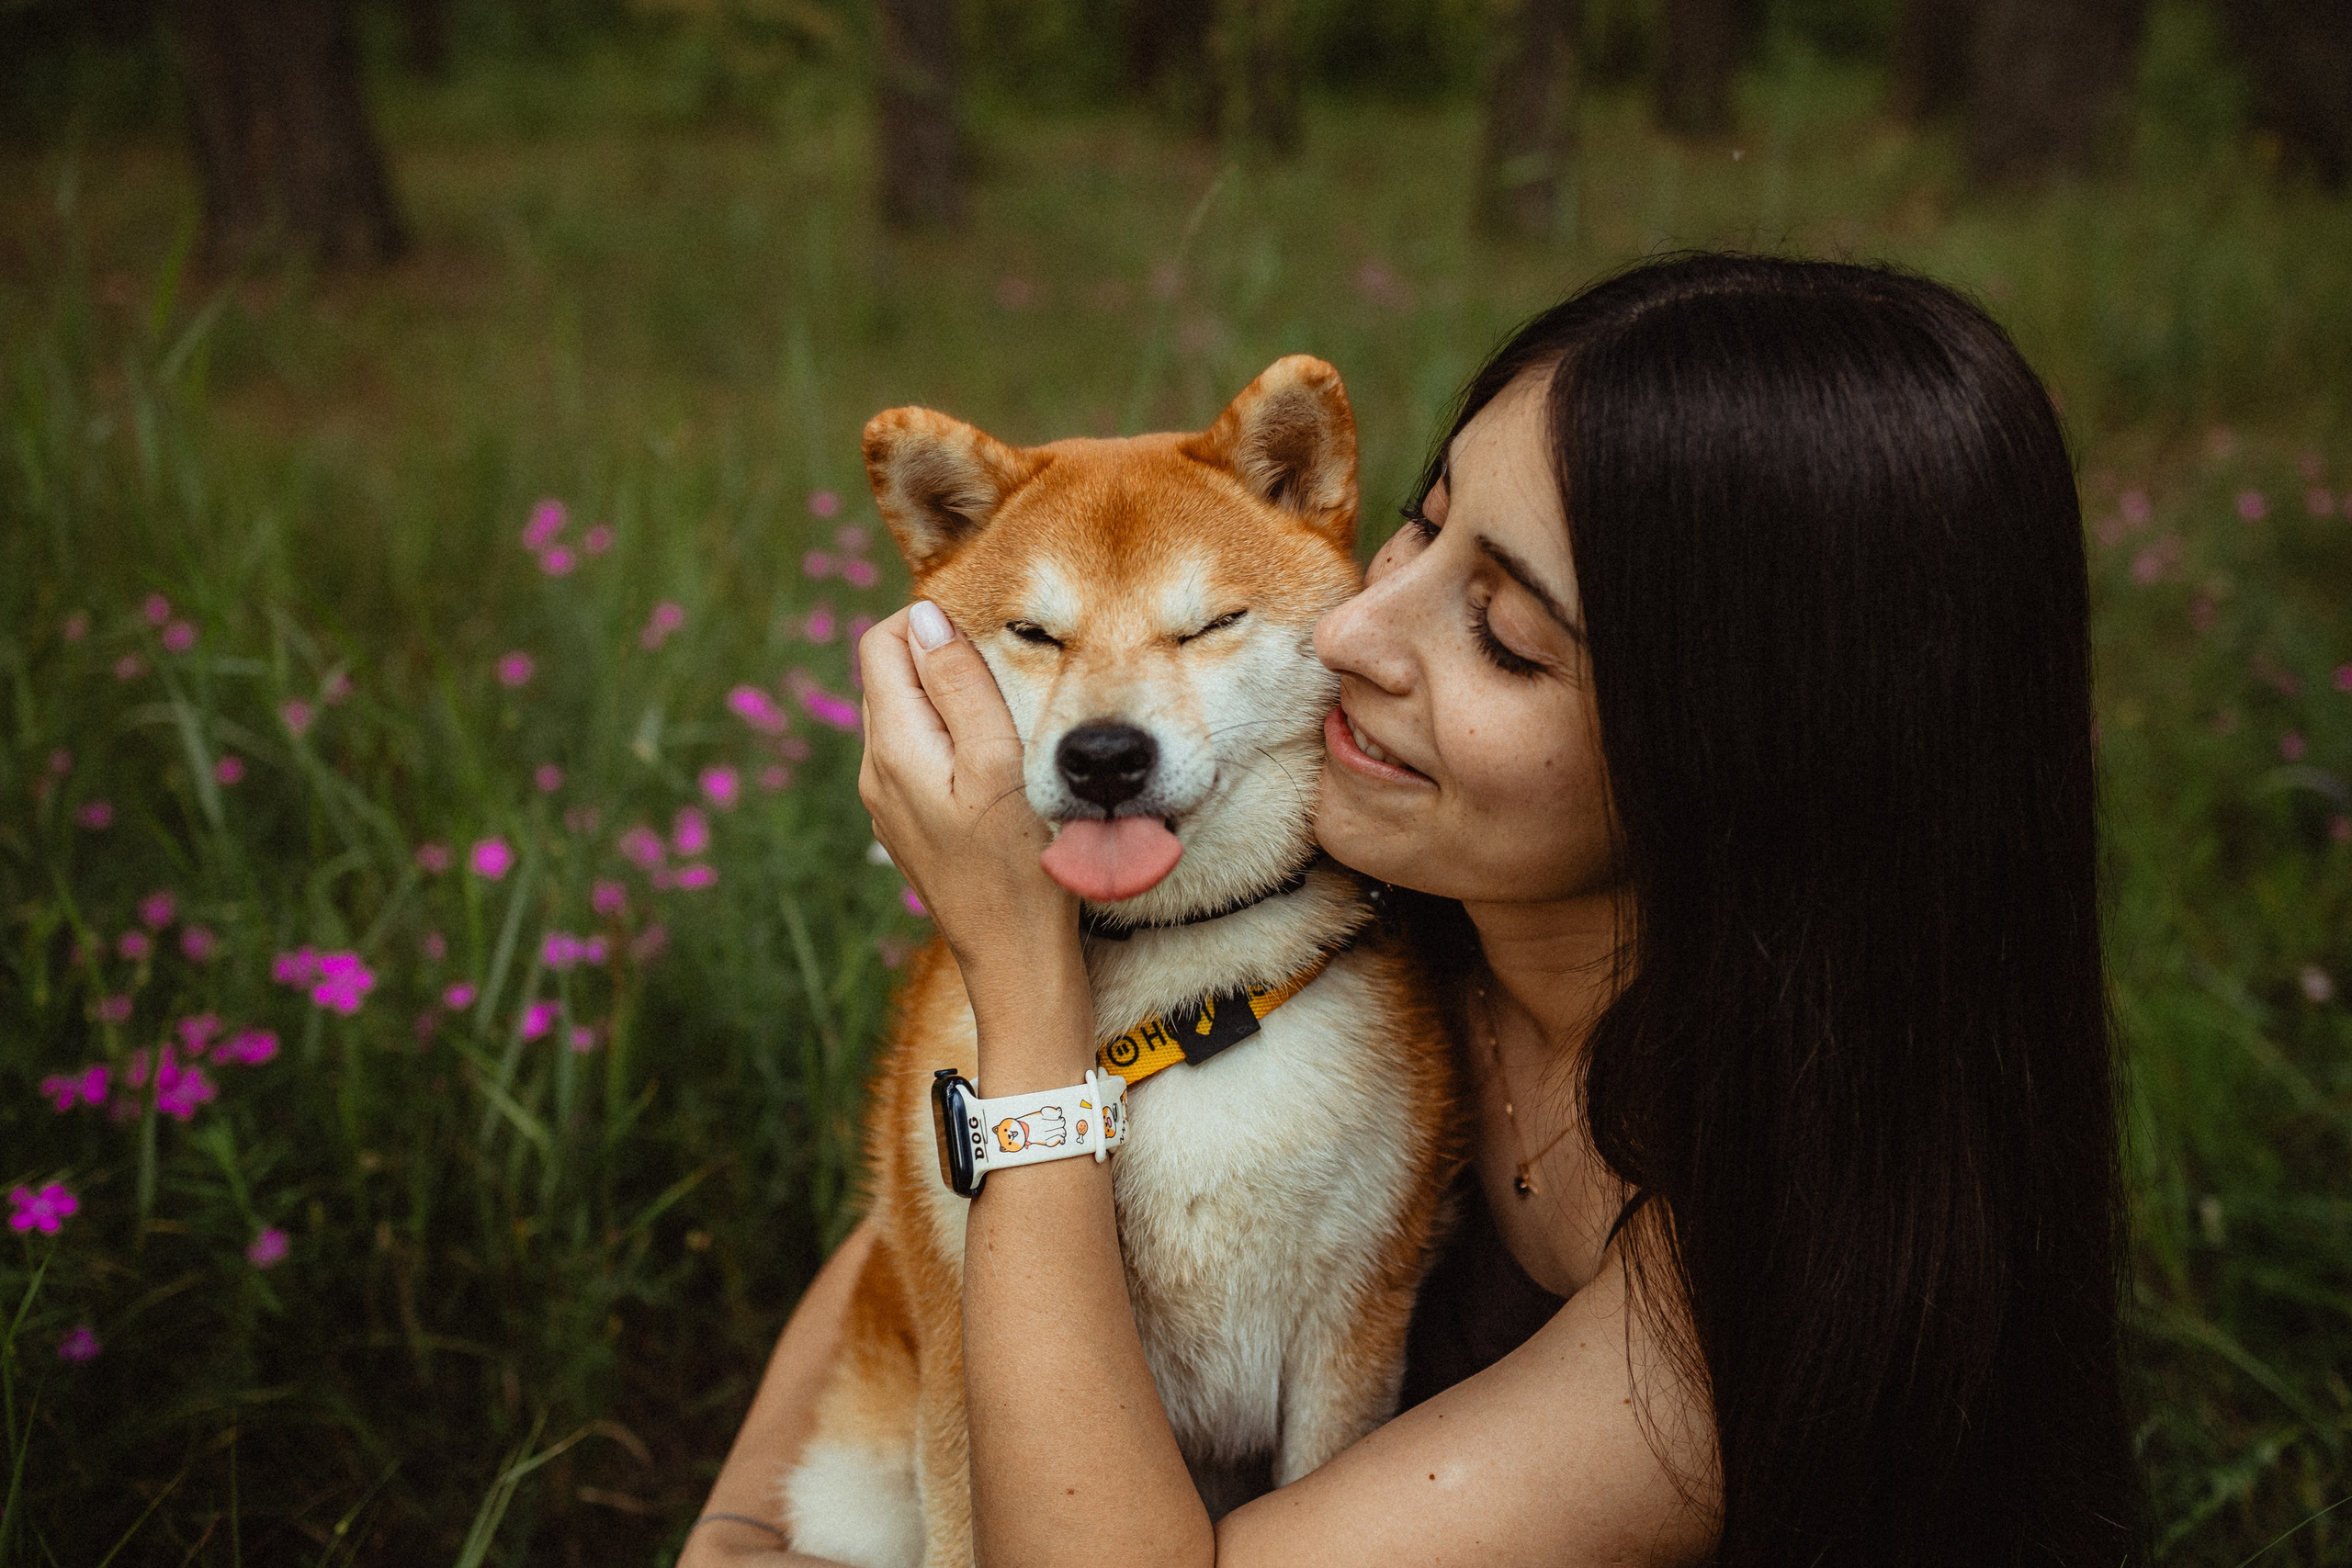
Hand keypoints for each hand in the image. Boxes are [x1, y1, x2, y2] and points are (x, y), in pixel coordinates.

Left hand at [857, 604, 1082, 1017]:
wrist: (1016, 961)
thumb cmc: (1022, 866)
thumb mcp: (1000, 763)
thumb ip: (961, 685)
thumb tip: (925, 618)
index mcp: (893, 747)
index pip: (882, 642)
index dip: (929, 622)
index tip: (987, 633)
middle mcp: (875, 771)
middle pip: (888, 675)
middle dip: (937, 657)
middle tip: (1003, 671)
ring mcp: (887, 802)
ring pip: (903, 715)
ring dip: (945, 699)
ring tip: (1003, 716)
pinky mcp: (908, 825)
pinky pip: (916, 756)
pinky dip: (947, 738)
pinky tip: (993, 765)